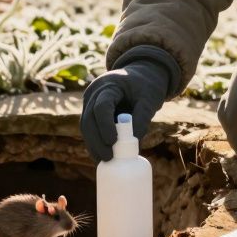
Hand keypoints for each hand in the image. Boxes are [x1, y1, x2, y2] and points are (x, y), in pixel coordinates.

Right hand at [79, 46, 177, 161]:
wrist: (140, 75)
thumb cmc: (147, 85)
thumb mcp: (150, 98)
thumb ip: (143, 116)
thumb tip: (134, 142)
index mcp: (109, 84)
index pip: (101, 106)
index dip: (105, 126)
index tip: (113, 142)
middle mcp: (94, 93)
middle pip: (88, 119)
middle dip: (96, 141)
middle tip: (108, 158)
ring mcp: (90, 102)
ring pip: (86, 126)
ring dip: (93, 145)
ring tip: (105, 161)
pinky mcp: (92, 112)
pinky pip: (90, 129)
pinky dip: (95, 143)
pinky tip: (102, 157)